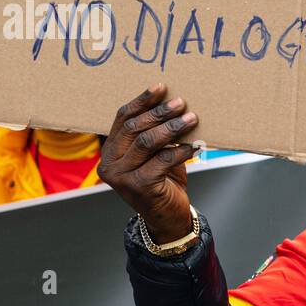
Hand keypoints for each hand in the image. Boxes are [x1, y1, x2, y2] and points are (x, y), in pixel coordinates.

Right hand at [98, 83, 200, 241]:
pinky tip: (196, 144)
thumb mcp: (156, 155)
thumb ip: (154, 134)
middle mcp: (110, 164)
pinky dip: (182, 150)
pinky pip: (163, 160)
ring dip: (172, 128)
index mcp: (110, 152)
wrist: (168, 218)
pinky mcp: (139, 186)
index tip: (161, 87)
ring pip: (147, 142)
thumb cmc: (164, 182)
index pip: (123, 119)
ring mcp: (122, 177)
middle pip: (135, 128)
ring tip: (192, 118)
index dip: (142, 101)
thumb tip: (172, 102)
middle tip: (181, 102)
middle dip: (160, 113)